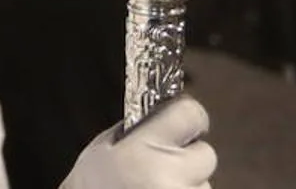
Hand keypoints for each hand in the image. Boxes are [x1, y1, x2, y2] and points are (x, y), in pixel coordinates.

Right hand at [60, 96, 214, 188]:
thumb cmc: (90, 188)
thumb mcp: (101, 150)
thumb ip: (133, 130)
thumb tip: (161, 115)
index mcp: (145, 148)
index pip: (191, 113)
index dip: (189, 118)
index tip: (184, 125)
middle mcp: (169, 176)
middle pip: (206, 154)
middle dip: (189, 159)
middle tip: (165, 168)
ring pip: (204, 185)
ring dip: (188, 185)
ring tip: (156, 188)